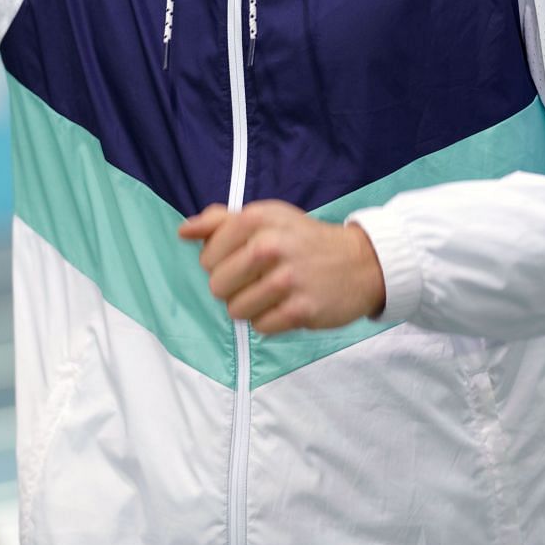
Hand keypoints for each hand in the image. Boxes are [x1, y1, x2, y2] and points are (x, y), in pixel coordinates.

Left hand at [179, 200, 387, 334]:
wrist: (360, 262)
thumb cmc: (303, 239)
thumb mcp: (266, 217)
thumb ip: (221, 221)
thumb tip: (183, 232)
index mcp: (257, 219)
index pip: (207, 256)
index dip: (219, 264)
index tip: (241, 260)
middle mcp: (271, 245)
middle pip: (217, 286)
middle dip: (233, 288)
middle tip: (258, 279)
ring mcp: (287, 279)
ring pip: (236, 310)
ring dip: (251, 307)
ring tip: (273, 293)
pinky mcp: (301, 309)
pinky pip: (261, 327)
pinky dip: (270, 321)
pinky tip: (287, 305)